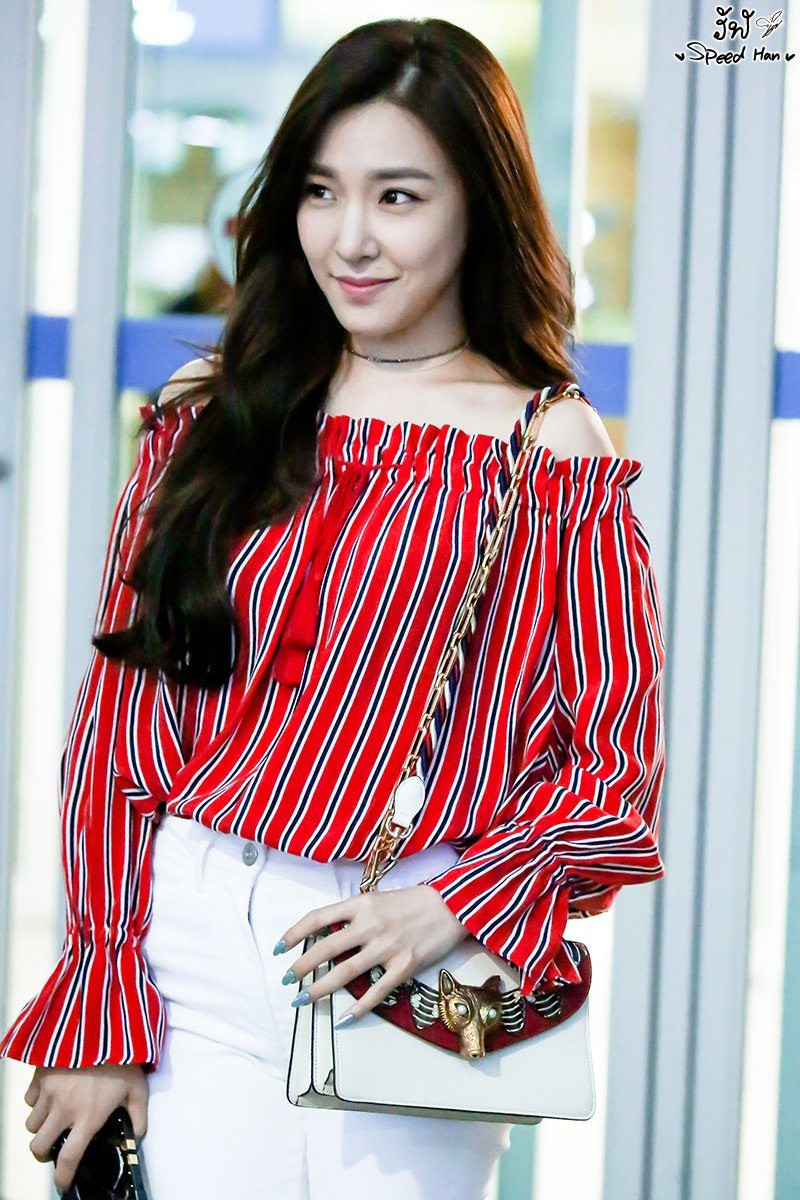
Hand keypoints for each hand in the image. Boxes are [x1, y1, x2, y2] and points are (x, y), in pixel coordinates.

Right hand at [23, 1062, 147, 1192]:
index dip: (63, 1176)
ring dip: (41, 1125)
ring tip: (55, 1115)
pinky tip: (51, 1093)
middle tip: (54, 1145)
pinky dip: (36, 1101)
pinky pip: (29, 1098)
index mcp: (88, 1117)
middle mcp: (64, 1109)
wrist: (105, 1025)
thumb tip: (138, 1135)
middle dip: (43, 1152)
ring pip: (32, 1123)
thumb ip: (138, 1115)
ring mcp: (49, 1091)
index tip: (62, 1183)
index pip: (69, 1158)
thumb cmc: (124, 1058)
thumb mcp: (138, 1088)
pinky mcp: (41, 1075)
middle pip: (38, 1146)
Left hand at [275, 884, 470, 1021]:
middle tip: (287, 981)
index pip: (318, 917)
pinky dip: (358, 1007)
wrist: (453, 905)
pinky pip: (376, 991)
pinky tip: (344, 1018)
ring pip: (345, 972)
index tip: (279, 948)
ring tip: (303, 1000)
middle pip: (325, 948)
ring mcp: (387, 946)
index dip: (294, 933)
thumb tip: (328, 935)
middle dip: (301, 967)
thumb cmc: (414, 901)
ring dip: (320, 989)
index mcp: (361, 903)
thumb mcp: (379, 899)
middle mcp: (370, 924)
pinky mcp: (405, 965)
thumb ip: (355, 915)